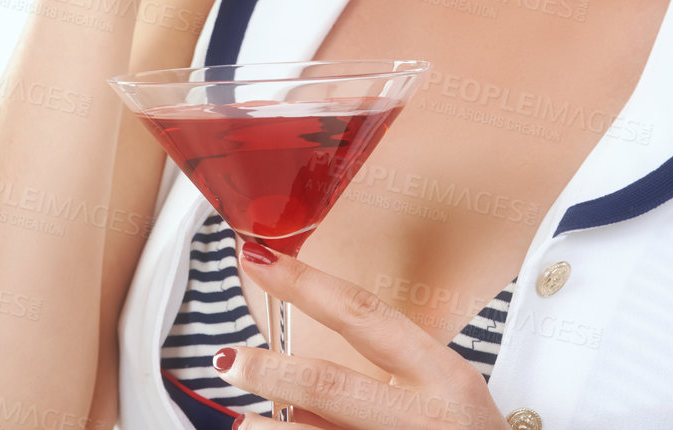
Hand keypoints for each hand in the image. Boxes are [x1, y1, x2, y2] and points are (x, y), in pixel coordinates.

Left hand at [218, 241, 506, 429]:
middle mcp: (425, 416)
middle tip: (229, 358)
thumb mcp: (443, 400)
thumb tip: (299, 381)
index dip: (305, 284)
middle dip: (270, 369)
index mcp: (443, 376)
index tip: (259, 259)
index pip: (363, 314)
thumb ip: (384, 382)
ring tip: (243, 422)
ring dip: (269, 429)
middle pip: (330, 383)